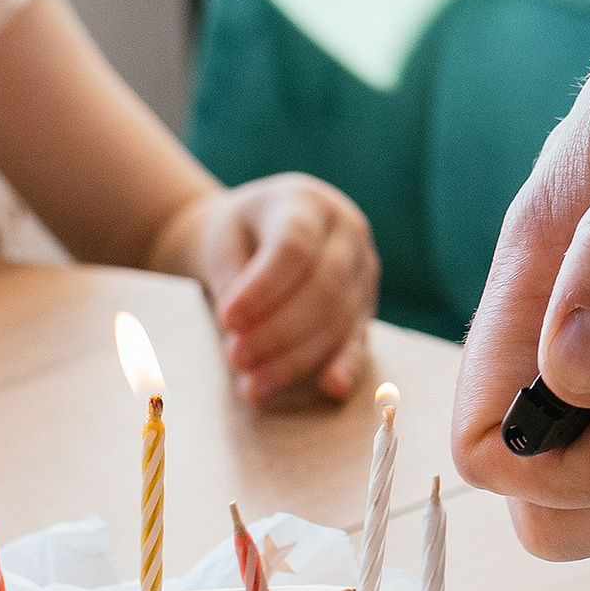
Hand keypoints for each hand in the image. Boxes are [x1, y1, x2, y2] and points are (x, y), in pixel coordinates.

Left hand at [156, 176, 377, 405]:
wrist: (260, 233)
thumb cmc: (239, 236)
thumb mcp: (224, 242)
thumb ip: (233, 280)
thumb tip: (241, 330)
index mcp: (307, 203)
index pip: (294, 246)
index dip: (263, 287)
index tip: (227, 318)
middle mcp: (347, 233)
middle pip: (323, 287)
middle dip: (278, 330)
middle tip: (235, 357)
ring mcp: (363, 270)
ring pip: (339, 319)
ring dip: (295, 358)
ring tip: (252, 384)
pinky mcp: (365, 307)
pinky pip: (358, 339)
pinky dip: (345, 366)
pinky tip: (331, 387)